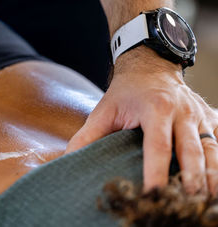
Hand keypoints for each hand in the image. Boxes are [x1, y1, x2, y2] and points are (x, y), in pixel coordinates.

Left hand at [66, 47, 217, 193]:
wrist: (151, 66)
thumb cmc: (126, 92)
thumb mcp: (104, 110)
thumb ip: (87, 135)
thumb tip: (67, 159)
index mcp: (156, 109)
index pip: (157, 145)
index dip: (156, 170)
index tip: (152, 193)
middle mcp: (182, 113)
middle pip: (192, 150)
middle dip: (192, 179)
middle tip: (188, 204)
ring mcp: (200, 116)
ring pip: (212, 149)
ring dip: (213, 176)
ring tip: (207, 201)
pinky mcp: (211, 119)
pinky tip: (216, 183)